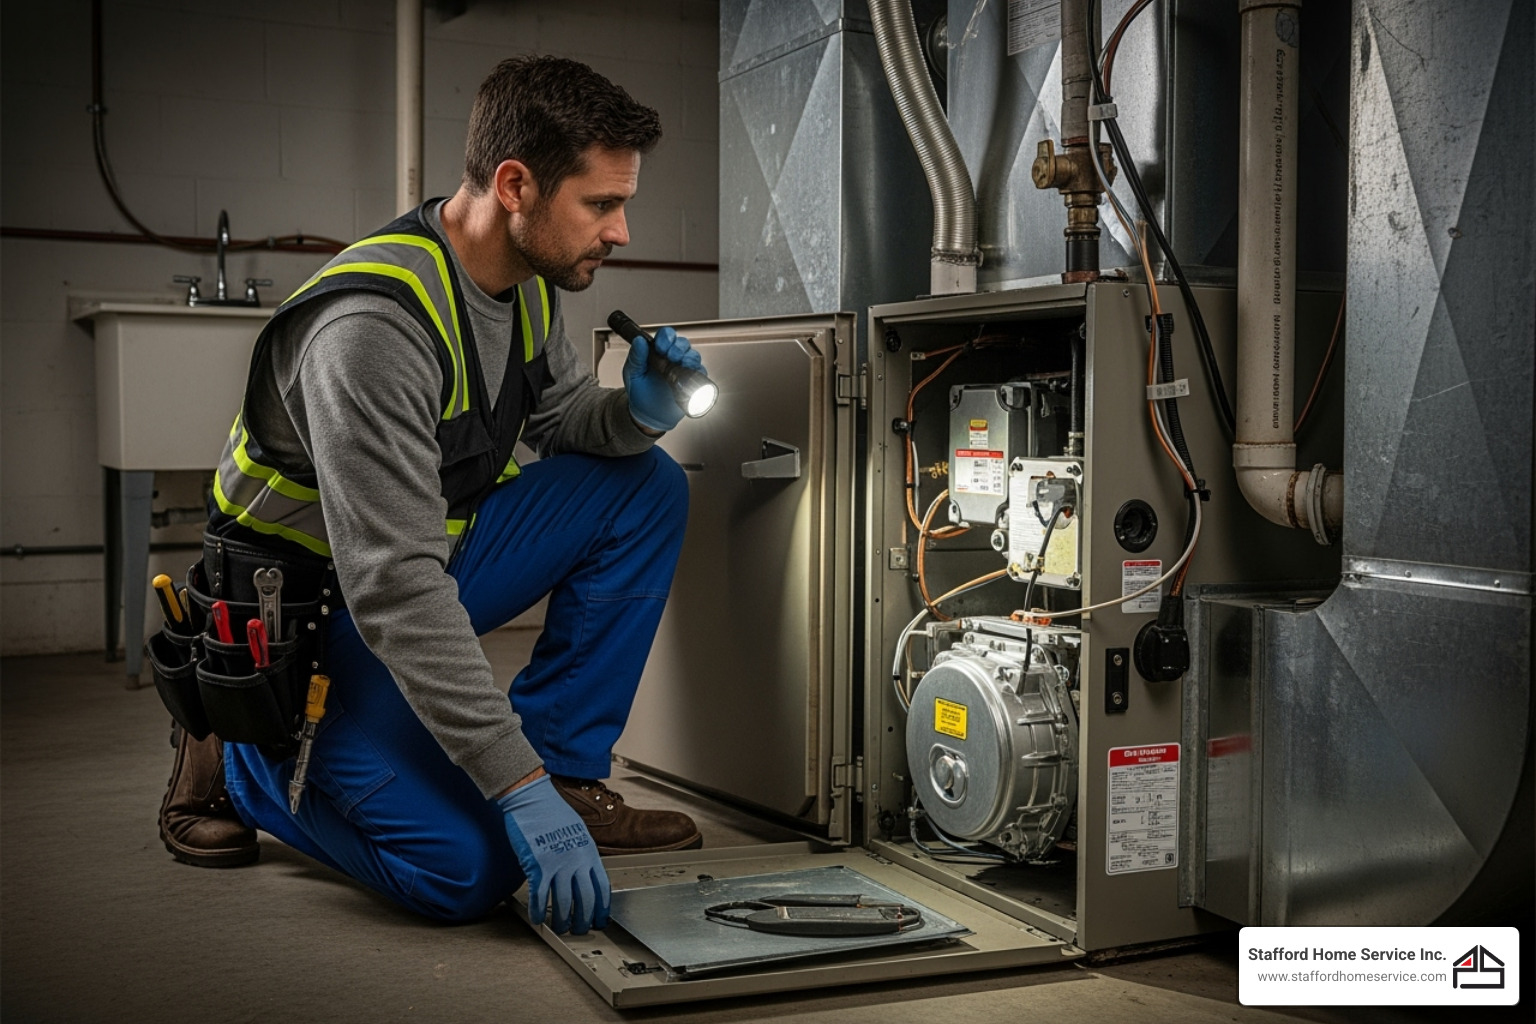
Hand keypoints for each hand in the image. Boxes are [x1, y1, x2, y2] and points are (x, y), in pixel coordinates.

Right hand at [496, 775, 609, 933]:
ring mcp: (557, 864)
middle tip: (580, 931)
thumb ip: (583, 854)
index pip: (602, 888)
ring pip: (563, 902)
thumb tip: (585, 873)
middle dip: (584, 920)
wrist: (533, 799)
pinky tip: (537, 918)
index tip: (601, 921)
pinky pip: (539, 896)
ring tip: (558, 928)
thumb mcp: (578, 832)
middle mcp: (577, 861)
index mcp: (590, 853)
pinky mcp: (537, 865)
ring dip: (561, 920)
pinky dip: (537, 911)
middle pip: (586, 900)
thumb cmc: (553, 813)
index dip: (603, 909)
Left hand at [622, 326, 703, 432]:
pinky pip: (700, 373)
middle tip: (672, 356)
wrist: (648, 416)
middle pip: (682, 344)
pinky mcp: (692, 382)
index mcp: (657, 352)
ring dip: (689, 358)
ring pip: (693, 356)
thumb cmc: (640, 393)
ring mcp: (683, 369)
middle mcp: (672, 358)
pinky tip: (690, 375)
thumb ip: (635, 357)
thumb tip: (639, 341)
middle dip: (678, 348)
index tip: (661, 346)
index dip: (666, 337)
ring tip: (682, 365)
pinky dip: (698, 372)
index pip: (666, 336)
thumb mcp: (633, 374)